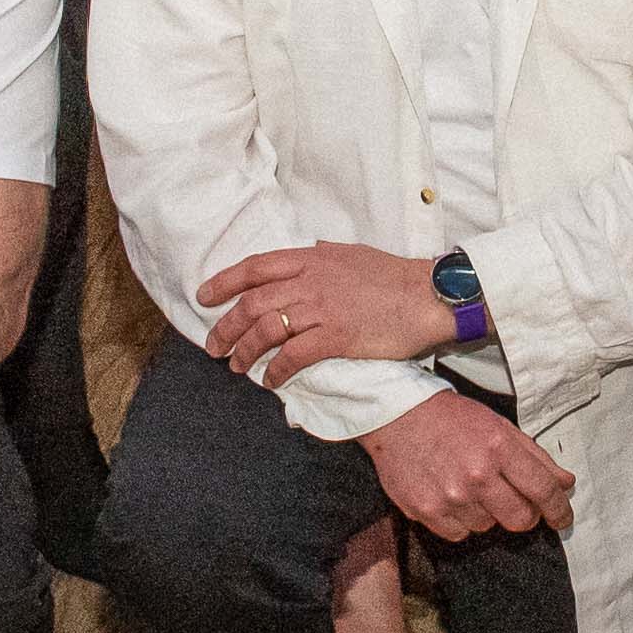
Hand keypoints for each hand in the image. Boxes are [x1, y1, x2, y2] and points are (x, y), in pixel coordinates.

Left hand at [197, 241, 451, 383]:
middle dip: (226, 327)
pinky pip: (294, 356)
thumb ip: (323, 255)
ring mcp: (323, 308)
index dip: (224, 281)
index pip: (256, 267)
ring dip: (245, 352)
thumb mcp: (352, 253)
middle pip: (253, 303)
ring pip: (267, 330)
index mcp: (312, 258)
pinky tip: (271, 381)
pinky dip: (276, 370)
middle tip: (213, 347)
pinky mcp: (337, 336)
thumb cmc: (393, 276)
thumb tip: (308, 252)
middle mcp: (311, 280)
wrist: (428, 295)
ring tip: (237, 367)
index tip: (204, 296)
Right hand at [363, 389, 576, 539]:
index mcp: (499, 447)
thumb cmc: (451, 418)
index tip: (562, 518)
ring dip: (487, 514)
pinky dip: (460, 521)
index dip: (559, 509)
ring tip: (470, 488)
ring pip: (487, 527)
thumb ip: (535, 456)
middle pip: (520, 519)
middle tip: (516, 503)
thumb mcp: (498, 426)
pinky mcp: (426, 510)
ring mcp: (450, 496)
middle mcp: (476, 475)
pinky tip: (451, 497)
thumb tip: (565, 483)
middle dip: (525, 515)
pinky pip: (458, 534)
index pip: (543, 490)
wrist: (397, 415)